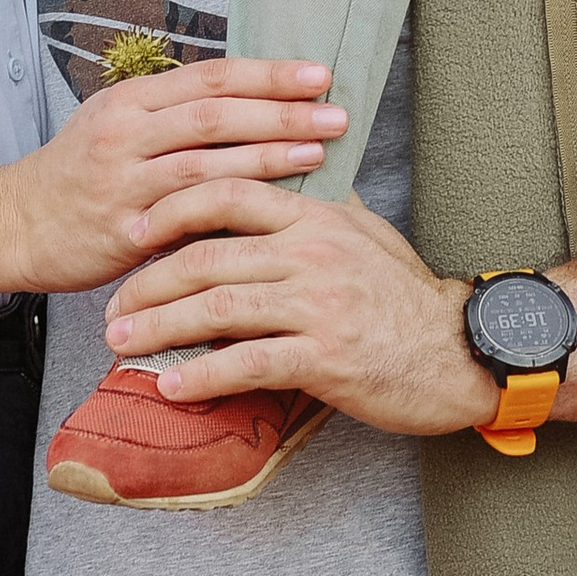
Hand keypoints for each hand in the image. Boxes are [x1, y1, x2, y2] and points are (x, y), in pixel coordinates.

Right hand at [0, 58, 342, 300]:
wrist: (15, 223)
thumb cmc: (76, 175)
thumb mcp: (115, 125)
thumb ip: (172, 114)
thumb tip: (246, 103)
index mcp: (132, 98)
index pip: (211, 76)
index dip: (267, 74)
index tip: (318, 73)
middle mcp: (128, 129)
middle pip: (216, 111)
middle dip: (282, 109)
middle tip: (336, 112)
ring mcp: (124, 177)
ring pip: (206, 159)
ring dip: (268, 154)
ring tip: (319, 150)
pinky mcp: (124, 224)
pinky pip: (186, 212)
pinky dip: (233, 205)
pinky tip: (271, 208)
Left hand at [106, 203, 576, 430]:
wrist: (464, 351)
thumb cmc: (406, 296)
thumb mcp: (364, 234)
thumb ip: (313, 210)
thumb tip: (267, 188)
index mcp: (314, 218)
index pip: (227, 194)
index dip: (171, 208)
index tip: (132, 230)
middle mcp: (311, 254)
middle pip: (206, 257)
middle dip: (147, 281)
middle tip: (112, 305)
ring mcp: (318, 306)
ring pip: (216, 310)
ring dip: (159, 328)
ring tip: (121, 345)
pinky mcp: (326, 358)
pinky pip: (246, 364)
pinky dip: (200, 377)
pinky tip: (170, 386)